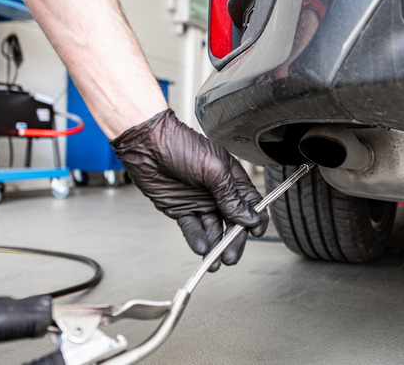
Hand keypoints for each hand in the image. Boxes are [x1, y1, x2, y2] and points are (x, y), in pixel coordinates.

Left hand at [111, 109, 268, 270]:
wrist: (147, 144)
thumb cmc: (181, 145)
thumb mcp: (214, 169)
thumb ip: (231, 196)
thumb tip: (249, 217)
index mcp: (231, 178)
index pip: (251, 204)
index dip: (255, 220)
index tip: (256, 234)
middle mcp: (217, 192)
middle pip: (233, 223)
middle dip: (234, 241)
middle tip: (230, 256)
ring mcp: (199, 202)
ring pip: (213, 229)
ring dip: (215, 245)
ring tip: (215, 260)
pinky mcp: (180, 209)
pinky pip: (192, 228)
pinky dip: (197, 239)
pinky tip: (201, 247)